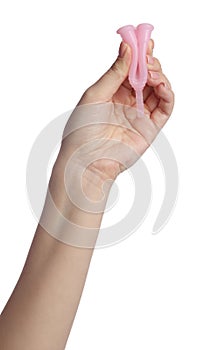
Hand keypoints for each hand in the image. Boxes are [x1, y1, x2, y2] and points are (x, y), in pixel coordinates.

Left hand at [59, 40, 174, 198]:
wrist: (85, 161)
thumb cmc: (81, 130)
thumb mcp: (94, 95)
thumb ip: (114, 73)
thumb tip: (127, 48)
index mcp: (113, 92)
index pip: (130, 69)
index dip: (138, 55)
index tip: (142, 41)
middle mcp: (128, 102)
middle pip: (147, 76)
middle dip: (149, 62)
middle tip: (147, 55)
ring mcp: (140, 114)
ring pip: (159, 89)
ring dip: (159, 75)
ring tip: (150, 71)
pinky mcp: (150, 127)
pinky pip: (166, 107)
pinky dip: (167, 92)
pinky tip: (159, 84)